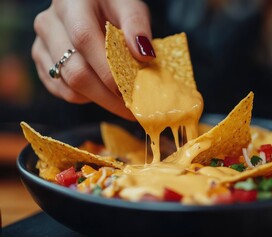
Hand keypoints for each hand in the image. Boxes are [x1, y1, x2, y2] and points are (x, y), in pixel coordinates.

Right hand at [32, 0, 154, 120]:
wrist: (89, 6)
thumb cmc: (112, 4)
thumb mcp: (129, 6)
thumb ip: (136, 25)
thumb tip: (144, 55)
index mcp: (71, 4)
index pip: (84, 40)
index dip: (108, 70)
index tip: (132, 91)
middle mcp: (49, 24)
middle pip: (76, 71)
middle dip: (109, 96)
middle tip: (134, 107)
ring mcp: (42, 44)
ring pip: (69, 86)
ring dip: (100, 99)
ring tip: (123, 101)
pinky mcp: (42, 61)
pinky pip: (63, 91)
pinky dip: (87, 97)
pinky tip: (104, 91)